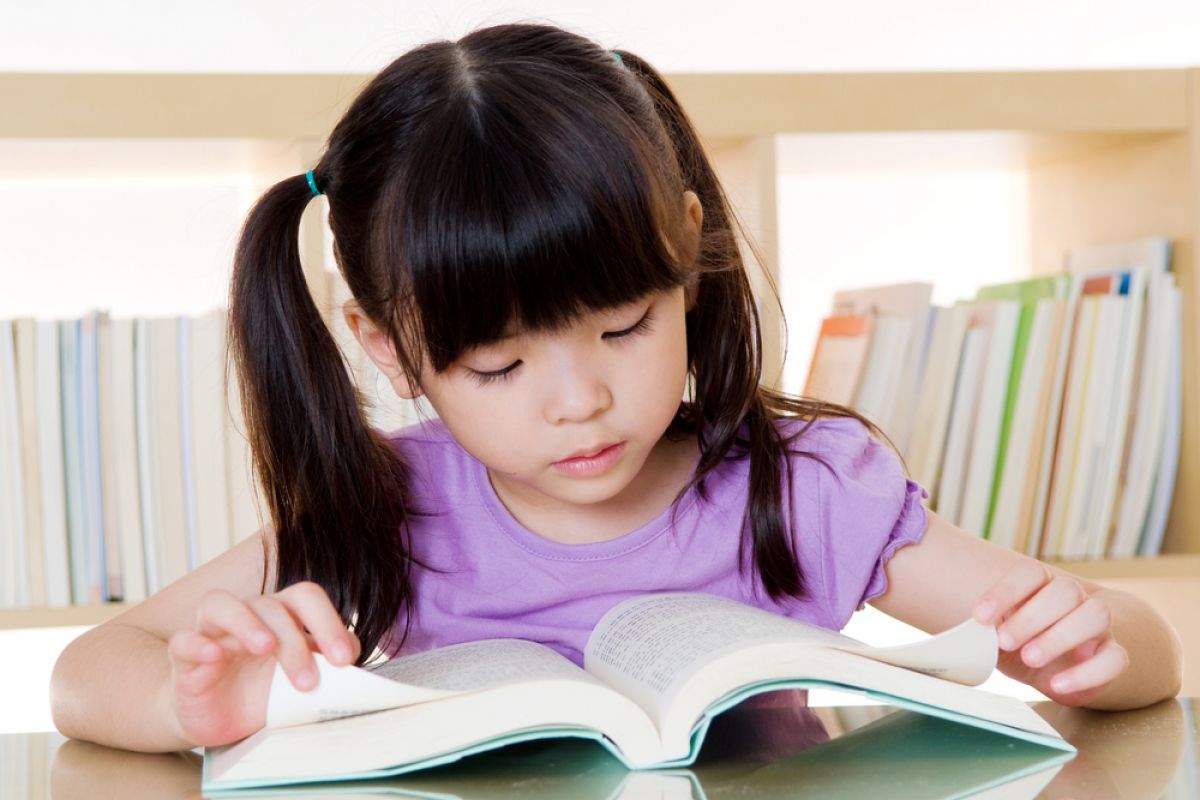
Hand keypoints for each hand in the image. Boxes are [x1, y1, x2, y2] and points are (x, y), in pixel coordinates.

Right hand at [165, 581, 360, 747]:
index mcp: (283, 615)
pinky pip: (185, 640)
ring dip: (247, 623)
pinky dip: (198, 644)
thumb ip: (327, 666)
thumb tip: (352, 655)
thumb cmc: (263, 692)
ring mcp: (214, 632)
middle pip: (272, 605)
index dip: (328, 622)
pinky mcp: (185, 657)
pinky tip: (213, 656)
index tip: (344, 661)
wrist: (217, 717)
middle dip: (294, 640)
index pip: (307, 598)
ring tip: (264, 648)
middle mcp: (249, 615)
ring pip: (223, 605)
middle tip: (309, 681)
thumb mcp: (300, 683)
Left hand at [972, 560, 1128, 705]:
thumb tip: (959, 638)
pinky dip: (1086, 673)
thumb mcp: (1001, 633)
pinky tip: (1056, 685)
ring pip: (1096, 615)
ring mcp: (1098, 628)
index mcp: (1044, 586)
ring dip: (1060, 636)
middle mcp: (1075, 600)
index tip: (979, 617)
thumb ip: (988, 629)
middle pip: (1066, 590)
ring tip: (1030, 658)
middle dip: (1032, 616)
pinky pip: (1115, 659)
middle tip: (1005, 641)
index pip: (1031, 573)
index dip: (1005, 591)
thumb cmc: (1023, 643)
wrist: (1065, 667)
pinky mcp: (1114, 656)